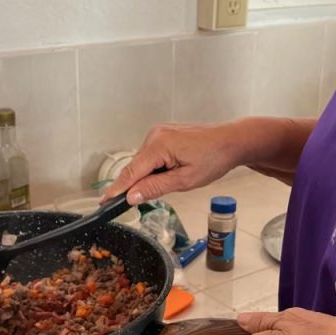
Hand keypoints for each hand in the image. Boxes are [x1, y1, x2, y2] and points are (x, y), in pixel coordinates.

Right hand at [102, 121, 249, 204]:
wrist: (231, 141)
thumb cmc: (213, 159)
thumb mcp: (185, 180)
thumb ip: (155, 188)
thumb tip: (131, 196)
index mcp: (158, 145)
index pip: (131, 172)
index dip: (117, 189)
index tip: (103, 201)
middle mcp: (154, 134)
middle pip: (136, 167)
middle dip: (141, 183)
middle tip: (156, 195)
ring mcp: (158, 132)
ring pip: (144, 162)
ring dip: (152, 175)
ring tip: (177, 177)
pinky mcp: (163, 134)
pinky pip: (152, 155)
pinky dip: (157, 167)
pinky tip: (174, 170)